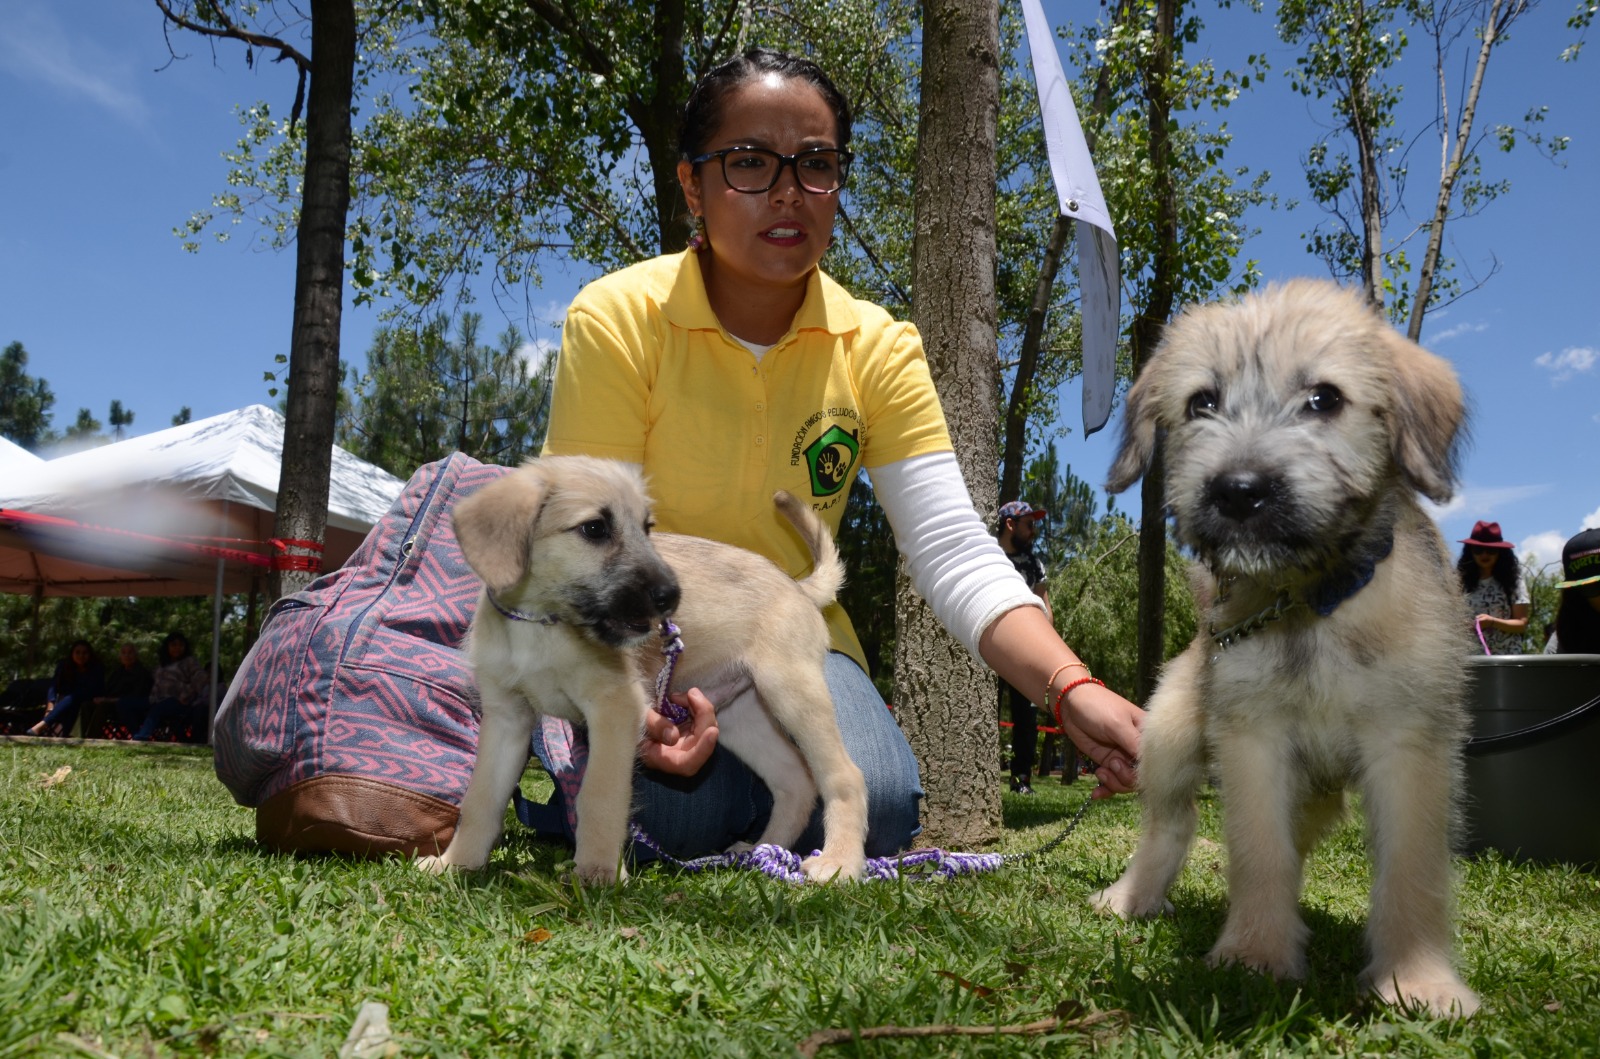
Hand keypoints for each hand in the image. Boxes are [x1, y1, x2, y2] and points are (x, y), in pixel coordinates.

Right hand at [638, 687, 718, 775]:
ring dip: (700, 707)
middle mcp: (682, 755)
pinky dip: (697, 706)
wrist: (633, 718)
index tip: (712, 731)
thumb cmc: (632, 724)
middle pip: (703, 740)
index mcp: (666, 761)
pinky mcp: (692, 731)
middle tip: (691, 694)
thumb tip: (673, 735)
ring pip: (707, 727)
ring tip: (684, 695)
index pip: (689, 763)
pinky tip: (686, 696)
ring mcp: (689, 743)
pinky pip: (702, 719)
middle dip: (703, 715)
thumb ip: (653, 727)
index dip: (703, 749)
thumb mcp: (637, 723)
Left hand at [1057, 681, 1141, 797]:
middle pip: (1142, 777)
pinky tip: (1096, 793)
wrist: (1071, 702)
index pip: (1156, 762)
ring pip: (1126, 782)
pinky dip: (1105, 789)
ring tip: (1101, 771)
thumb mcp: (1117, 723)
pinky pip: (1112, 782)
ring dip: (1114, 783)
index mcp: (1148, 736)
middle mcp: (1138, 749)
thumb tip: (1150, 764)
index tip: (1128, 767)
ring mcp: (1123, 757)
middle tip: (1111, 764)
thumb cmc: (1098, 706)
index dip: (1145, 771)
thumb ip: (1133, 743)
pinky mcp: (1108, 762)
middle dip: (1126, 778)